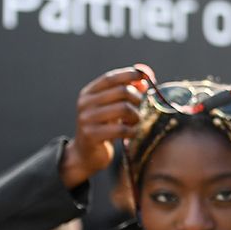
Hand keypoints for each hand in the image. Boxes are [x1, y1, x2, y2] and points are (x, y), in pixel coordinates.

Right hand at [60, 65, 150, 188]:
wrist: (86, 154)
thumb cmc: (104, 127)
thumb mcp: (113, 107)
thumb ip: (127, 91)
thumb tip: (145, 77)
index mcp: (88, 93)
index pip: (110, 78)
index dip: (129, 75)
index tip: (145, 76)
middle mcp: (85, 103)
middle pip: (121, 91)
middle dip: (137, 99)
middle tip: (140, 108)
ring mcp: (87, 119)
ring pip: (124, 109)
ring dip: (136, 116)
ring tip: (134, 122)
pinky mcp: (92, 135)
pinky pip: (122, 129)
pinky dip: (132, 131)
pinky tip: (130, 133)